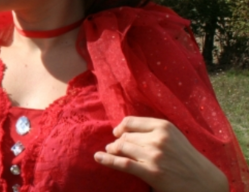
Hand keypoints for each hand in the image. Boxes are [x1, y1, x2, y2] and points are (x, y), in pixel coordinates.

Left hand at [94, 116, 227, 191]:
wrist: (205, 182)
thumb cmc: (188, 159)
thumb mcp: (174, 137)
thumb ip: (154, 131)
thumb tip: (124, 130)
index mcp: (164, 126)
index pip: (131, 122)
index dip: (120, 128)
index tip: (117, 133)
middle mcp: (158, 138)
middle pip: (126, 136)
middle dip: (118, 142)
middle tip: (113, 147)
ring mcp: (154, 155)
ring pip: (122, 148)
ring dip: (112, 150)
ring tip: (109, 152)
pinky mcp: (151, 172)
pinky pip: (123, 164)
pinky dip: (107, 160)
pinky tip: (98, 158)